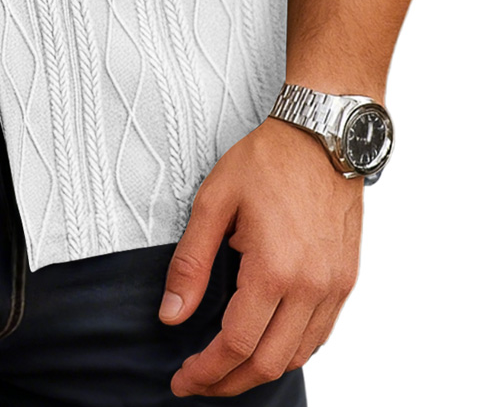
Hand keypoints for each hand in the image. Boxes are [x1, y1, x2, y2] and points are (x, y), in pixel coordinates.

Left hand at [160, 117, 361, 396]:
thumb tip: (172, 313)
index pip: (236, 344)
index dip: (206, 371)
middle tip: (198, 382)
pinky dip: (290, 351)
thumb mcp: (214, 202)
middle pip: (268, 362)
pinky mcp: (346, 280)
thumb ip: (191, 263)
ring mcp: (334, 287)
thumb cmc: (267, 160)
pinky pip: (319, 336)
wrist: (322, 135)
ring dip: (259, 370)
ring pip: (296, 356)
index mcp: (275, 269)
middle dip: (228, 381)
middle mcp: (311, 287)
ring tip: (226, 368)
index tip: (182, 380)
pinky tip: (265, 343)